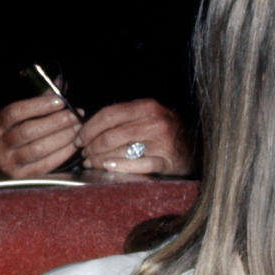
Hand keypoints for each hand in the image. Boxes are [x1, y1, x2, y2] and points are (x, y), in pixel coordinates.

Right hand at [0, 93, 79, 180]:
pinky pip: (45, 165)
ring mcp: (8, 162)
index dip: (39, 105)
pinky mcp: (22, 178)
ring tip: (77, 129)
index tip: (60, 101)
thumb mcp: (18, 118)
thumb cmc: (13, 136)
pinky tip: (73, 146)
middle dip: (56, 122)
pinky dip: (62, 154)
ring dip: (62, 138)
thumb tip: (61, 84)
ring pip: (38, 149)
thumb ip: (39, 101)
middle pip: (29, 131)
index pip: (15, 112)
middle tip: (75, 116)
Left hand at [78, 99, 193, 175]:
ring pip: (120, 150)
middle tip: (84, 154)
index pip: (108, 115)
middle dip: (91, 146)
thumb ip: (124, 118)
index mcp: (146, 107)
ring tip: (91, 163)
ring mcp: (161, 142)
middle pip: (110, 134)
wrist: (196, 148)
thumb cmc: (166, 132)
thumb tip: (89, 127)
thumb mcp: (148, 116)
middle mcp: (154, 122)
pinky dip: (119, 166)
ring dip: (99, 159)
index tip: (78, 138)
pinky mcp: (166, 161)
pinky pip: (137, 165)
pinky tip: (107, 167)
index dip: (88, 128)